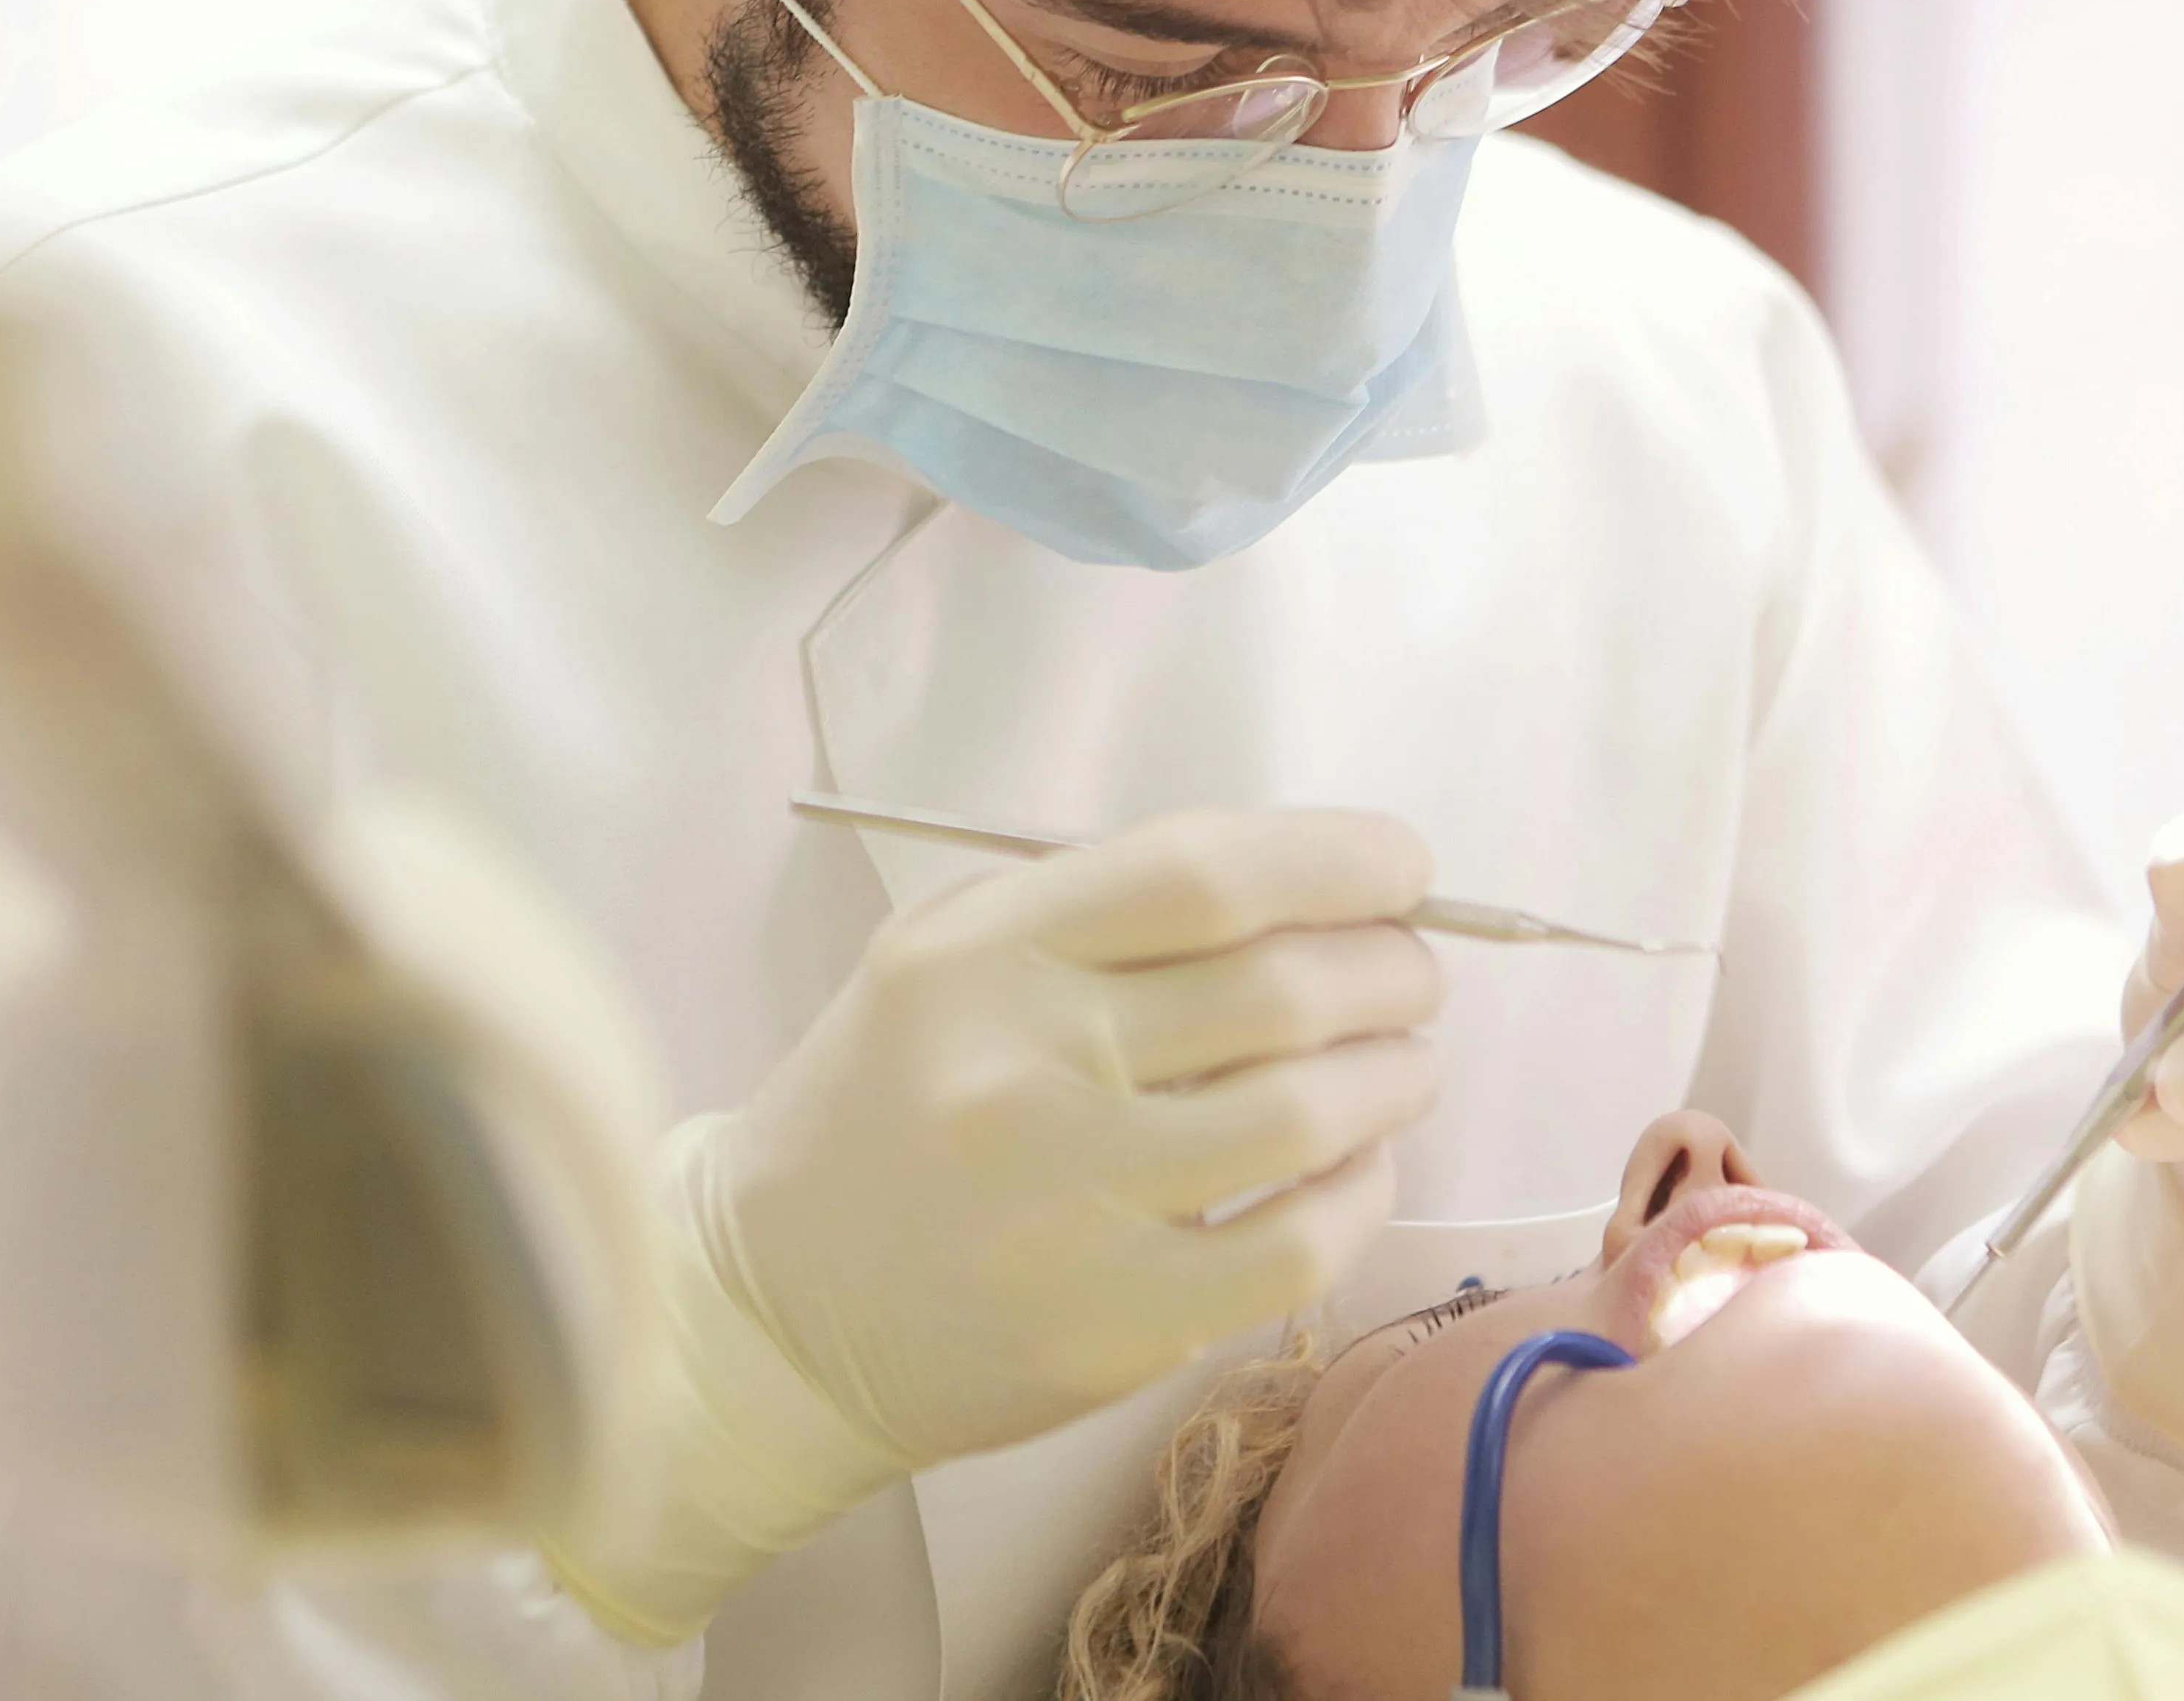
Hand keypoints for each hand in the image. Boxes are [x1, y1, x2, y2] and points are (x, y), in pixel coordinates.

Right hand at [545, 807, 1441, 1639]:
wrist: (773, 1307)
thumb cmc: (881, 1110)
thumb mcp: (941, 964)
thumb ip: (1096, 916)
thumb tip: (1307, 893)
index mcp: (982, 957)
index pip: (1203, 875)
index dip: (1337, 859)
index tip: (1404, 867)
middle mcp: (1025, 1069)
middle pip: (1280, 989)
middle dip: (1391, 969)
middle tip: (1410, 975)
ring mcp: (1072, 1204)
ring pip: (1309, 1113)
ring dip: (1396, 1074)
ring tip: (1402, 1064)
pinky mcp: (1114, 1323)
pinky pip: (1299, 1244)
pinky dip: (1363, 1193)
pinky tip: (1357, 1165)